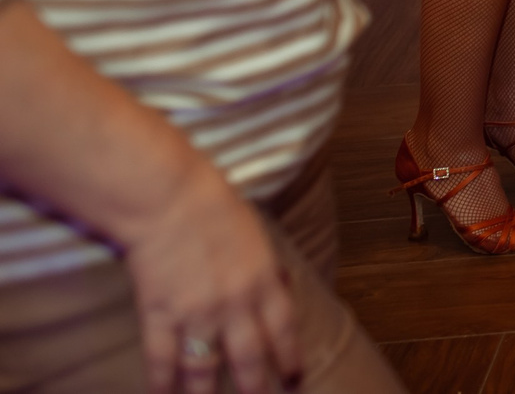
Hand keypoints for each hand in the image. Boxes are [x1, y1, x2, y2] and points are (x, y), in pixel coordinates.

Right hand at [125, 159, 300, 393]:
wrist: (170, 200)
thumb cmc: (215, 209)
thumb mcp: (257, 237)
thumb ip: (268, 268)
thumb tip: (282, 286)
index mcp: (263, 281)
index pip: (283, 332)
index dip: (289, 360)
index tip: (295, 382)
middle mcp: (235, 304)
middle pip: (249, 360)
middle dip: (255, 390)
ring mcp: (196, 314)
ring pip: (204, 370)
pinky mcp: (160, 315)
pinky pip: (162, 360)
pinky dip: (162, 385)